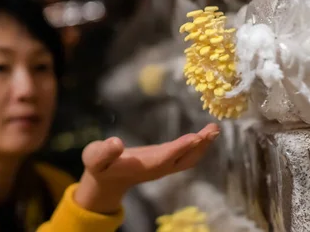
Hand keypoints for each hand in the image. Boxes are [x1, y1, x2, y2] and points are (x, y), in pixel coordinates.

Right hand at [74, 124, 219, 213]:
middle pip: (184, 160)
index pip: (165, 157)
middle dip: (199, 146)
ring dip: (202, 145)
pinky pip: (185, 154)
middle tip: (214, 129)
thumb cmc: (99, 167)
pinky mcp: (164, 160)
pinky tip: (203, 133)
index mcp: (142, 166)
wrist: (105, 180)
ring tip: (214, 129)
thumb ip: (104, 152)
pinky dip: (196, 144)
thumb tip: (116, 142)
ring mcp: (163, 165)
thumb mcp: (95, 158)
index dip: (180, 148)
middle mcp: (157, 167)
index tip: (196, 137)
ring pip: (188, 158)